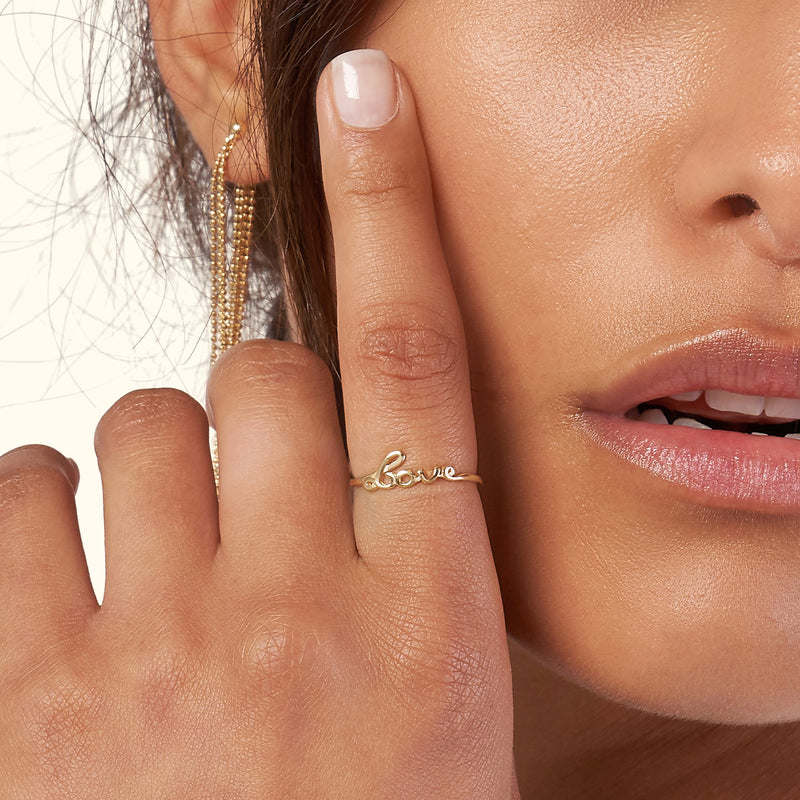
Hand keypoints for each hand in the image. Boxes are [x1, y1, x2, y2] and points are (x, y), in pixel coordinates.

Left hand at [0, 50, 518, 797]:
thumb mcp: (435, 714)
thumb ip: (397, 567)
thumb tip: (332, 456)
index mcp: (423, 622)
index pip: (412, 362)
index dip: (393, 213)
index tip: (367, 108)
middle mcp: (297, 616)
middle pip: (255, 381)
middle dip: (250, 404)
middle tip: (251, 490)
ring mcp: (152, 660)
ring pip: (131, 432)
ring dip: (143, 468)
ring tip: (154, 564)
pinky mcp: (22, 703)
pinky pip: (11, 503)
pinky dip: (33, 517)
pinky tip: (59, 591)